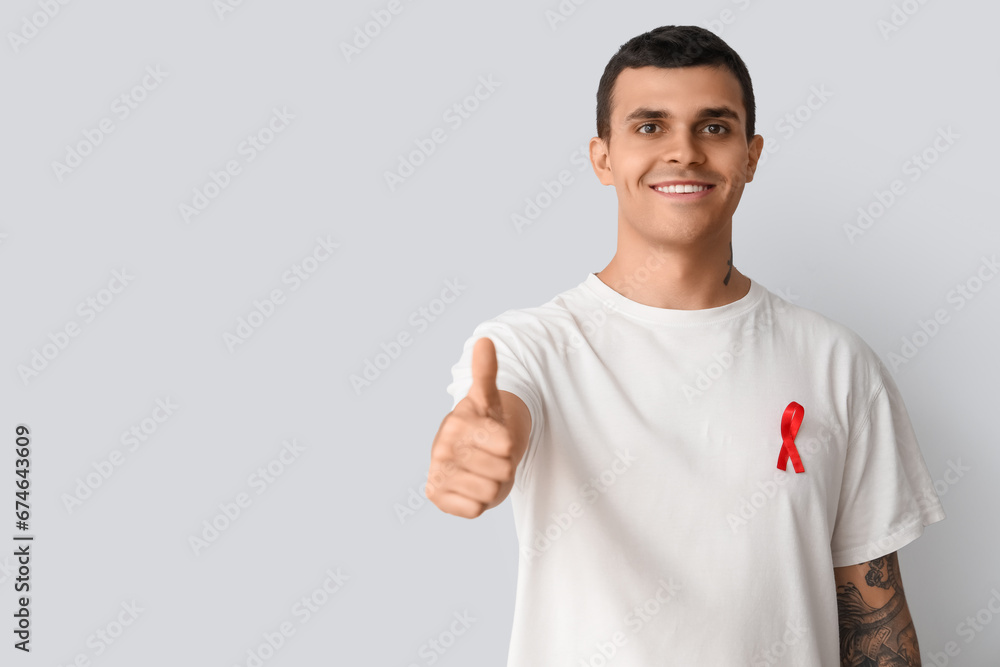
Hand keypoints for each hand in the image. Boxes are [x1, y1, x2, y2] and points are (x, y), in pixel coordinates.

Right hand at [427, 337, 516, 518]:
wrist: (468, 454)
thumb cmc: (483, 424)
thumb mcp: (489, 399)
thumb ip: (486, 372)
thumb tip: (485, 340)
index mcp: (457, 424)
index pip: (508, 445)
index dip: (509, 445)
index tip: (497, 439)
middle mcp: (442, 448)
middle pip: (501, 470)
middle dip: (502, 468)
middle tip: (491, 458)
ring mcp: (437, 473)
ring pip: (490, 491)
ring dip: (493, 485)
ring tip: (483, 472)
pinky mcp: (436, 496)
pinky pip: (474, 509)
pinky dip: (479, 503)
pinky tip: (471, 488)